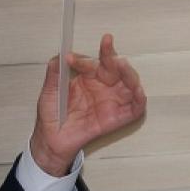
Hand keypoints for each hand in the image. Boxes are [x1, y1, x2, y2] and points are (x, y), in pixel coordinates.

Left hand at [29, 33, 146, 176]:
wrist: (52, 139)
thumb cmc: (52, 115)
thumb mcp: (49, 91)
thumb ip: (54, 72)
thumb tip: (60, 56)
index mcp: (87, 77)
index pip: (93, 62)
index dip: (84, 59)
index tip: (70, 58)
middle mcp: (102, 86)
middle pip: (115, 68)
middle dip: (113, 57)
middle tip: (108, 50)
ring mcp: (111, 101)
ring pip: (129, 83)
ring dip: (129, 73)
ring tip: (121, 64)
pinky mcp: (117, 118)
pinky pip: (135, 108)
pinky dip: (140, 99)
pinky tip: (137, 90)